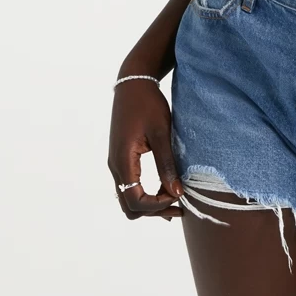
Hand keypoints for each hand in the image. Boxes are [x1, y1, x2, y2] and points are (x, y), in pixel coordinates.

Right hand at [107, 78, 184, 220]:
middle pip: (129, 206)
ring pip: (128, 198)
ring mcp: (116, 163)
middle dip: (154, 210)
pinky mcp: (121, 158)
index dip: (158, 205)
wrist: (133, 84)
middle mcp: (115, 167)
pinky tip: (165, 189)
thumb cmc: (148, 104)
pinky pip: (130, 186)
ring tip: (176, 201)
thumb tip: (177, 193)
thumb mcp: (161, 133)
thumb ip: (167, 164)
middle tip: (180, 206)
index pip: (136, 200)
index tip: (179, 196)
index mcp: (123, 161)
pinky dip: (145, 193)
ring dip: (150, 204)